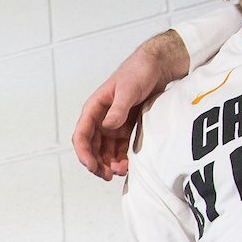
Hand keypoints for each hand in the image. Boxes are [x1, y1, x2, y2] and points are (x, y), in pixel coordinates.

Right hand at [70, 30, 189, 179]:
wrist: (159, 65)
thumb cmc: (139, 71)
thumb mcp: (128, 88)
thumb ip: (117, 108)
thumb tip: (107, 126)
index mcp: (95, 108)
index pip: (81, 135)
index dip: (84, 153)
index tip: (93, 167)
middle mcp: (101, 119)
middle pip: (91, 148)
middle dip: (98, 164)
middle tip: (109, 176)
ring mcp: (113, 125)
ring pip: (105, 151)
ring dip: (110, 164)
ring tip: (122, 172)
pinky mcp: (126, 128)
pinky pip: (120, 148)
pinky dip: (122, 159)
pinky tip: (129, 166)